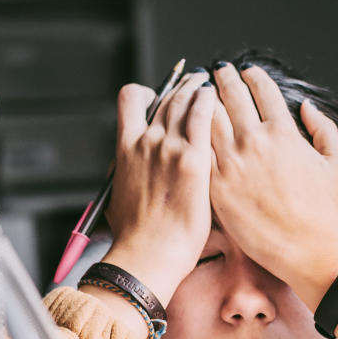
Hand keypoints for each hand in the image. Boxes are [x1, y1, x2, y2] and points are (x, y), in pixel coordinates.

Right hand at [101, 71, 215, 306]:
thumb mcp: (120, 196)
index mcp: (125, 147)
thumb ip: (128, 173)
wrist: (148, 254)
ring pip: (185, 99)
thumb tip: (131, 172)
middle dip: (183, 86)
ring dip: (198, 87)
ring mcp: (169, 147)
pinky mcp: (193, 159)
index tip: (160, 95)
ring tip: (209, 85)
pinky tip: (217, 98)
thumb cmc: (136, 236)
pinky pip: (203, 114)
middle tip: (196, 83)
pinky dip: (209, 100)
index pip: (131, 98)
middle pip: (166, 97)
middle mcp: (145, 140)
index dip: (148, 91)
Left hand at [209, 64, 337, 311]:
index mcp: (283, 131)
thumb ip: (324, 129)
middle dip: (223, 78)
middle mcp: (254, 141)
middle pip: (231, 97)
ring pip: (207, 118)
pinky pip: (197, 150)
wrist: (305, 248)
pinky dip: (191, 134)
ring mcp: (231, 162)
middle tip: (217, 71)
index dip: (253, 76)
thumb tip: (307, 107)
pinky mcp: (215, 185)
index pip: (263, 91)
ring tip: (198, 93)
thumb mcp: (337, 164)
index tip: (247, 71)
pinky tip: (189, 128)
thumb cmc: (324, 211)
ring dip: (202, 100)